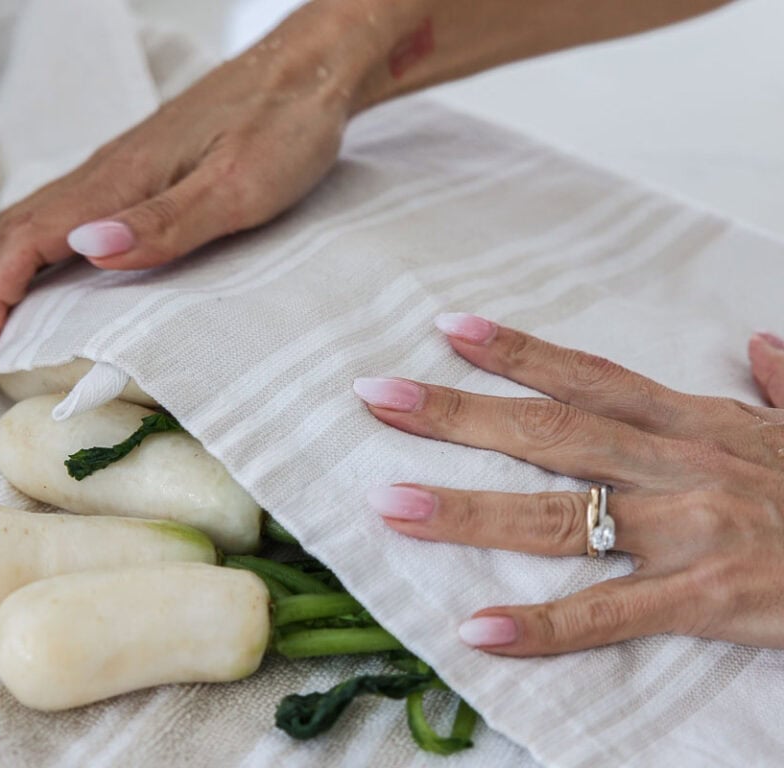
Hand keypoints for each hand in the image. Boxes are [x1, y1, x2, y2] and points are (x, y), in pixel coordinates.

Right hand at [0, 3, 380, 402]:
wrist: (306, 72)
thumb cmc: (283, 126)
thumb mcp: (239, 184)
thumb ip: (168, 219)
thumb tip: (87, 249)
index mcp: (118, 182)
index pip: (23, 248)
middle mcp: (101, 178)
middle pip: (6, 246)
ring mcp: (112, 177)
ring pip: (22, 236)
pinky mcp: (131, 181)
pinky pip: (50, 226)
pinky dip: (14, 262)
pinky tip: (7, 279)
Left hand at [354, 314, 783, 655]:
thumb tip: (762, 342)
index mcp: (697, 425)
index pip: (588, 377)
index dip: (515, 351)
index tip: (446, 329)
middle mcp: (680, 465)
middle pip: (548, 431)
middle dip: (457, 412)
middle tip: (376, 394)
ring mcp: (691, 530)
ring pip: (560, 515)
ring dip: (468, 510)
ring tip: (390, 504)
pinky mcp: (710, 598)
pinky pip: (610, 615)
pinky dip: (543, 627)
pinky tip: (477, 630)